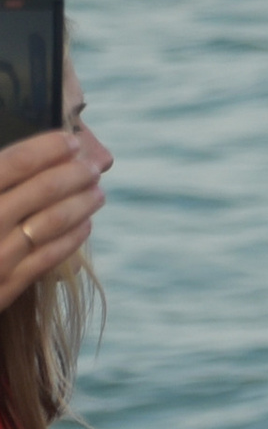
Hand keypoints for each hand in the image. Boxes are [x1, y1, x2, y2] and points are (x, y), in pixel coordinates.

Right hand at [0, 119, 106, 293]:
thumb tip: (23, 158)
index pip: (12, 164)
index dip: (44, 149)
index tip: (68, 140)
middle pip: (39, 192)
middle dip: (72, 175)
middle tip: (92, 165)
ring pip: (50, 225)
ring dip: (79, 205)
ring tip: (97, 193)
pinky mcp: (3, 288)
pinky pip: (46, 261)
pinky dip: (69, 241)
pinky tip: (85, 226)